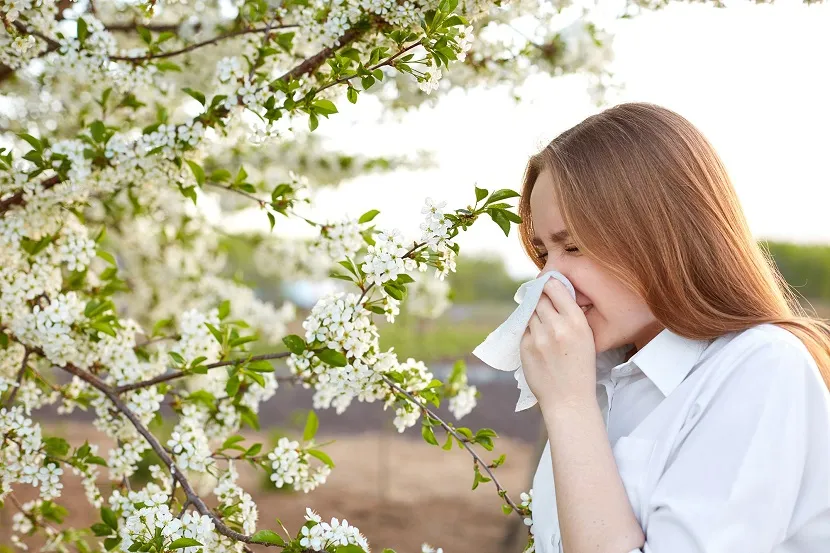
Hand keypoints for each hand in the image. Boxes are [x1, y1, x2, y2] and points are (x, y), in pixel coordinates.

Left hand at [520, 279, 596, 410]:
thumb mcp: (586, 338)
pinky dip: (529, 331)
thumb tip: (555, 294)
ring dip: (534, 315)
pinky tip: (538, 342)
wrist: (569, 399)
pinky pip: (524, 329)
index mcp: (577, 322)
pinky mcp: (525, 347)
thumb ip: (571, 316)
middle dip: (540, 298)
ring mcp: (539, 337)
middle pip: (540, 298)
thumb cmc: (580, 369)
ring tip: (543, 327)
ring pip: (530, 313)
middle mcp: (556, 326)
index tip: (547, 284)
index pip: (555, 288)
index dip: (549, 284)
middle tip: (543, 304)